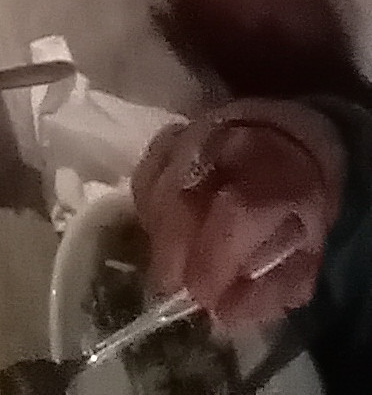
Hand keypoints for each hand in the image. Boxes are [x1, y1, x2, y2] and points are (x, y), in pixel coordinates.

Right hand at [133, 104, 341, 325]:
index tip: (204, 298)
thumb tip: (222, 313)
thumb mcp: (306, 256)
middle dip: (173, 256)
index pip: (235, 215)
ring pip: (156, 190)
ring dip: (158, 236)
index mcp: (275, 179)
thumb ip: (270, 288)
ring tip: (171, 263)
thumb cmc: (297, 206)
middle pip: (182, 201)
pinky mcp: (167, 136)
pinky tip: (163, 230)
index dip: (213, 262)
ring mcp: (192, 137)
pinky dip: (148, 210)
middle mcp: (229, 149)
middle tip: (174, 289)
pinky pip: (144, 177)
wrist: (283, 140)